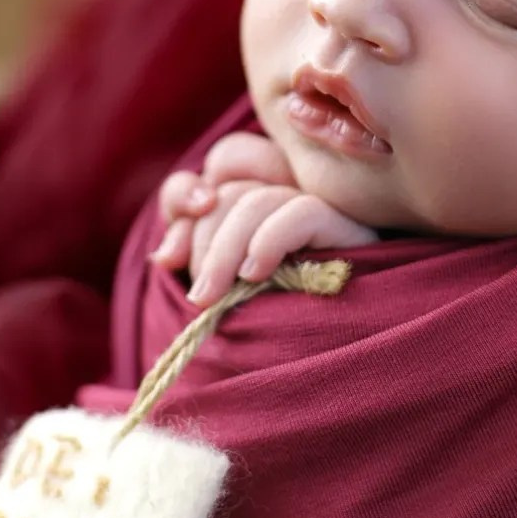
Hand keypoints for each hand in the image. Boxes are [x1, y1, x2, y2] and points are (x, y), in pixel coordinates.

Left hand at [151, 133, 376, 306]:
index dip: (184, 196)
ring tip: (216, 298)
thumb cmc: (278, 326)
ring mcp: (327, 204)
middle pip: (232, 185)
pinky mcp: (352, 228)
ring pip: (256, 200)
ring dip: (223, 253)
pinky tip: (256, 276)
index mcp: (273, 190)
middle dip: (201, 241)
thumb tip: (164, 256)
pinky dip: (268, 242)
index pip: (224, 160)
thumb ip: (193, 252)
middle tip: (201, 295)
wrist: (340, 357)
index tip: (169, 259)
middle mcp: (300, 187)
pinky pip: (300, 212)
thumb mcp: (223, 286)